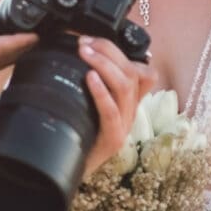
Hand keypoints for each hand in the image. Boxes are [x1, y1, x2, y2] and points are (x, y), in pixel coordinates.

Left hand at [79, 36, 155, 173]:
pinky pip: (111, 111)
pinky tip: (90, 78)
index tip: (93, 39)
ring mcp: (124, 126)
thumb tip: (75, 53)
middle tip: (83, 42)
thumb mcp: (86, 103)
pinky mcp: (113, 140)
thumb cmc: (76, 133)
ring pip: (125, 86)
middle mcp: (131, 112)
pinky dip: (101, 91)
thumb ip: (89, 83)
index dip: (120, 51)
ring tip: (85, 53)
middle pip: (133, 72)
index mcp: (128, 101)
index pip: (142, 71)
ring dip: (104, 64)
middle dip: (109, 51)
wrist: (68, 171)